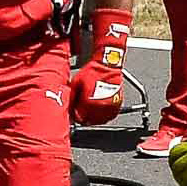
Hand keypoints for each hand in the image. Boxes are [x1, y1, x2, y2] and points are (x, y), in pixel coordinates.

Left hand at [70, 7, 134, 127]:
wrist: (107, 64)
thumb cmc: (93, 71)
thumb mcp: (76, 84)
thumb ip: (72, 98)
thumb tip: (68, 107)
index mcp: (90, 103)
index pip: (80, 118)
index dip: (76, 116)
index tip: (75, 112)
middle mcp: (101, 106)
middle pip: (90, 121)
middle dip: (85, 117)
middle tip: (82, 112)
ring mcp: (111, 106)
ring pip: (101, 120)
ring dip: (95, 117)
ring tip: (91, 111)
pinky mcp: (118, 103)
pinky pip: (111, 115)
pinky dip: (105, 114)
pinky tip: (100, 109)